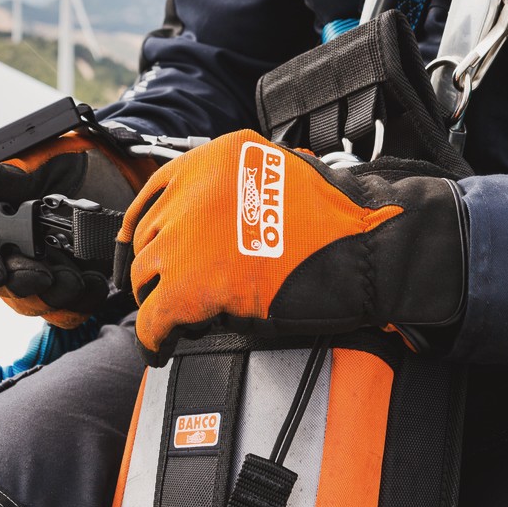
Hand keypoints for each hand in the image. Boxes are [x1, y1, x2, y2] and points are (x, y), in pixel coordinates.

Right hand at [0, 131, 155, 327]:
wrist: (121, 179)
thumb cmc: (71, 166)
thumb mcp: (41, 164)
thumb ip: (6, 177)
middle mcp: (6, 252)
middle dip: (21, 283)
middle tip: (43, 276)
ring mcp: (37, 274)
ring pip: (33, 303)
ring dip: (53, 296)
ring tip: (75, 278)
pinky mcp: (68, 290)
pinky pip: (68, 311)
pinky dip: (81, 302)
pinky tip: (95, 282)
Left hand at [114, 130, 466, 364]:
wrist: (369, 246)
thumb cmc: (338, 220)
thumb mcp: (276, 178)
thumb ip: (234, 191)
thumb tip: (204, 223)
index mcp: (215, 159)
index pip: (153, 193)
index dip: (144, 228)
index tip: (138, 246)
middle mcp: (195, 190)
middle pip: (150, 237)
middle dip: (153, 267)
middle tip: (162, 290)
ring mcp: (190, 236)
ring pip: (146, 275)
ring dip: (154, 299)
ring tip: (168, 320)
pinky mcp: (192, 284)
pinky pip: (155, 317)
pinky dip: (154, 337)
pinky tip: (161, 347)